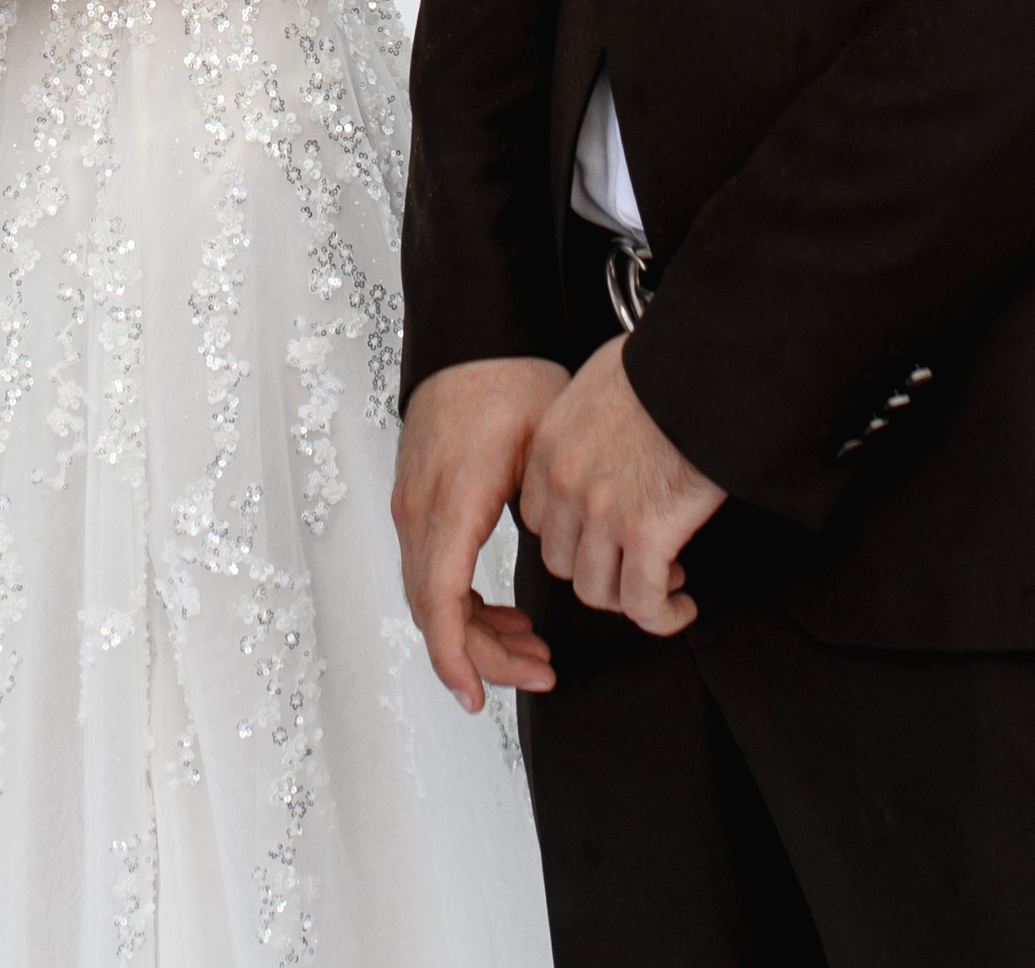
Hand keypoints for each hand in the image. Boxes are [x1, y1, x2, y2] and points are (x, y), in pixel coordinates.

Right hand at [393, 358, 566, 712]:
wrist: (471, 339)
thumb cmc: (511, 381)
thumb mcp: (550, 443)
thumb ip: (567, 511)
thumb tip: (622, 563)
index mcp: (453, 498)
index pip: (441, 599)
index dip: (458, 655)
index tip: (479, 694)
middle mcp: (421, 509)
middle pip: (435, 611)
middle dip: (484, 655)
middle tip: (540, 671)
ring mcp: (413, 507)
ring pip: (431, 598)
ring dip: (477, 633)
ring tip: (532, 647)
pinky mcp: (418, 504)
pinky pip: (432, 574)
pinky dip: (464, 606)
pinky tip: (505, 613)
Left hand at [518, 337, 725, 637]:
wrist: (706, 367)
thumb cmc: (668, 367)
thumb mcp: (601, 385)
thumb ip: (587, 425)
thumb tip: (605, 445)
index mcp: (552, 444)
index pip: (539, 520)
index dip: (573, 537)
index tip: (602, 537)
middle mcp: (567, 481)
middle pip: (562, 561)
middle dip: (599, 570)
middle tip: (634, 564)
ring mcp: (602, 511)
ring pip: (597, 590)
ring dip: (629, 597)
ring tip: (664, 582)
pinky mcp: (646, 533)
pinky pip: (642, 601)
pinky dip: (661, 615)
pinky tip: (682, 606)